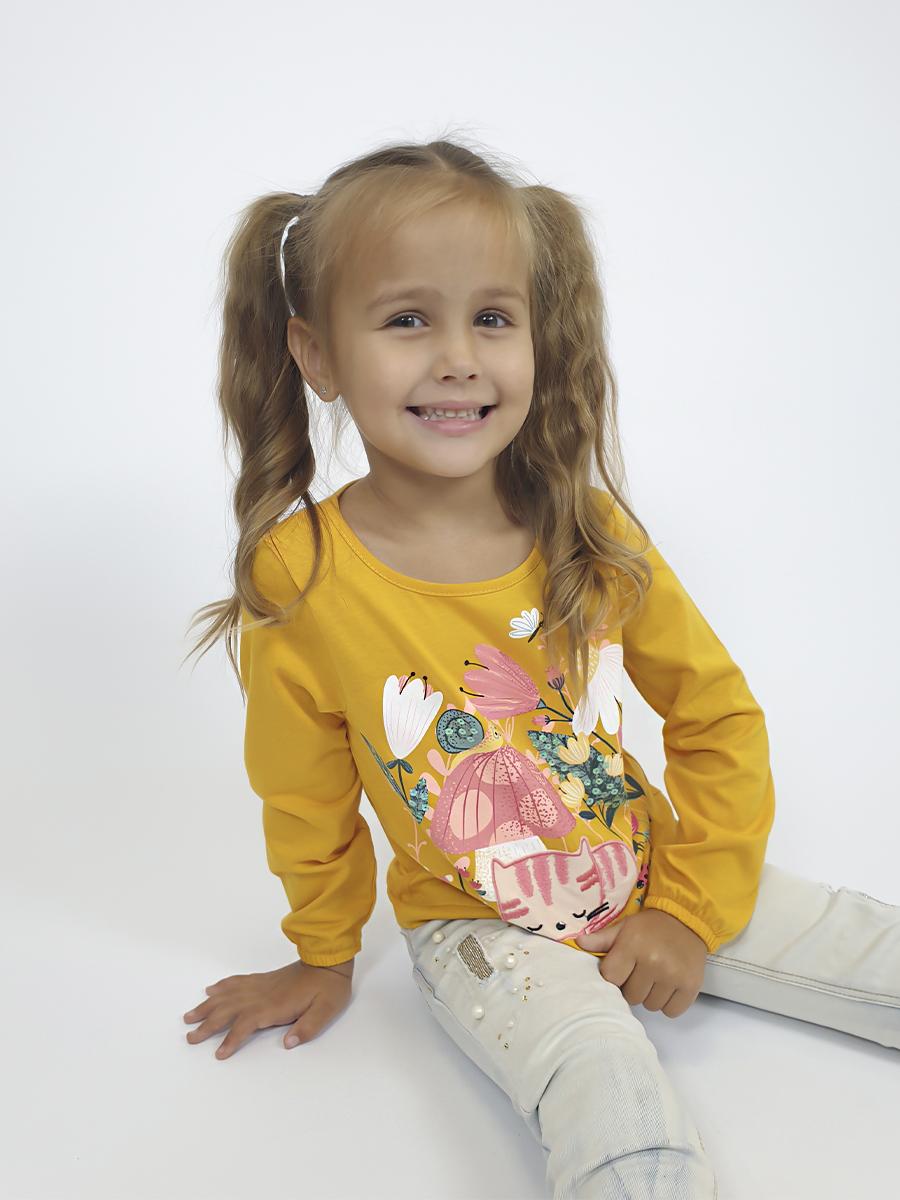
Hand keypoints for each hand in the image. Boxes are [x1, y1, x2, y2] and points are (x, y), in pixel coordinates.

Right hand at [182, 958, 354, 1058]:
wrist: (328, 959)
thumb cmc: (329, 988)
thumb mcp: (325, 1011)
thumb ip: (307, 1028)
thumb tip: (287, 1043)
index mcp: (275, 1006)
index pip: (246, 1024)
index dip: (232, 1039)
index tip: (219, 1054)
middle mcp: (262, 994)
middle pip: (228, 1010)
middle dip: (207, 1024)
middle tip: (189, 1037)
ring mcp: (261, 985)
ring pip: (227, 995)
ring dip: (207, 1006)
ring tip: (189, 1015)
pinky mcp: (263, 979)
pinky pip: (237, 981)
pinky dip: (222, 986)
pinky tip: (211, 990)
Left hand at [575, 908, 706, 1018]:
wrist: (688, 919)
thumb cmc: (652, 926)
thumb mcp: (624, 927)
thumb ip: (602, 939)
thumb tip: (579, 943)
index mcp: (632, 946)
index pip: (611, 979)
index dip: (614, 976)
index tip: (621, 969)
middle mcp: (653, 962)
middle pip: (631, 996)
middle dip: (633, 986)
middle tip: (641, 972)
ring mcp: (673, 976)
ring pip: (650, 1005)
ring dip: (650, 996)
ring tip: (656, 977)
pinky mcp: (691, 987)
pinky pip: (671, 1011)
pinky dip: (668, 1003)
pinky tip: (668, 986)